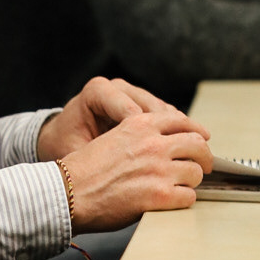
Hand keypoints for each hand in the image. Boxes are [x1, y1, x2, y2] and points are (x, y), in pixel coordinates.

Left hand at [37, 75, 199, 160]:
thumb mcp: (76, 152)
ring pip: (163, 109)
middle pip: (154, 106)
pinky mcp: (140, 102)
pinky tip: (190, 143)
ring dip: (182, 129)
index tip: (162, 154)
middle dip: (176, 129)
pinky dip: (178, 129)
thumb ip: (98, 156)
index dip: (150, 136)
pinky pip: (164, 114)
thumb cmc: (66, 147)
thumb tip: (125, 172)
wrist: (60, 136)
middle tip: (195, 150)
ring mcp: (130, 92)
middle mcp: (117, 87)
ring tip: (199, 146)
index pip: (131, 111)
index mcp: (97, 92)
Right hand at [58, 109, 213, 231]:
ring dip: (191, 181)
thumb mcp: (113, 137)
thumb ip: (141, 137)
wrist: (69, 192)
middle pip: (197, 145)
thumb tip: (166, 144)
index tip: (200, 140)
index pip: (181, 121)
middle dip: (203, 157)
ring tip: (182, 187)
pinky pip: (189, 196)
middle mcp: (153, 143)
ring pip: (196, 172)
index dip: (195, 132)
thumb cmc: (86, 169)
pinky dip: (184, 200)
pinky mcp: (160, 195)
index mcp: (140, 124)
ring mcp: (158, 169)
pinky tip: (173, 201)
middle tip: (203, 166)